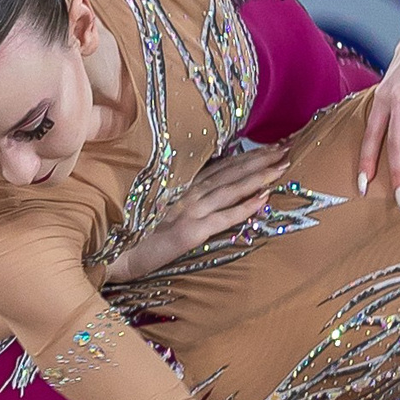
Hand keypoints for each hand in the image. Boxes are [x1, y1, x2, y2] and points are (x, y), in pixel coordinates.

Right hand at [108, 142, 288, 282]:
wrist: (111, 253)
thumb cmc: (129, 233)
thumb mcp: (155, 208)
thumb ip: (176, 196)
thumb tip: (197, 188)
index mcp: (180, 187)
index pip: (220, 167)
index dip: (246, 156)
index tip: (270, 145)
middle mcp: (187, 194)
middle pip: (230, 172)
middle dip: (260, 159)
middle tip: (288, 147)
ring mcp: (189, 211)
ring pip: (231, 189)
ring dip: (258, 176)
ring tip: (283, 166)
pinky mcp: (190, 232)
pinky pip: (223, 218)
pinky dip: (244, 207)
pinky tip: (264, 199)